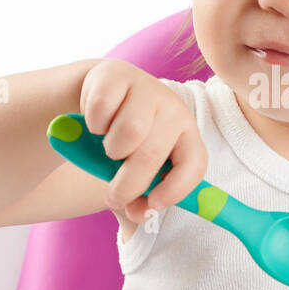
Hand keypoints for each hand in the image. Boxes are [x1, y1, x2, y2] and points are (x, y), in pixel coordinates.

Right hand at [79, 60, 207, 221]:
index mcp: (186, 133)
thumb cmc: (125, 142)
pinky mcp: (116, 75)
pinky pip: (101, 110)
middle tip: (113, 197)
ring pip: (129, 133)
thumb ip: (141, 197)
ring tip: (109, 150)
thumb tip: (140, 214)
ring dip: (111, 151)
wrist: (100, 96)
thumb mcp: (137, 170)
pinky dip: (93, 125)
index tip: (153, 206)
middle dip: (129, 185)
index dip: (176, 189)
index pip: (195, 163)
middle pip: (151, 154)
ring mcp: (146, 88)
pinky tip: (97, 124)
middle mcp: (173, 108)